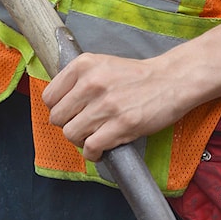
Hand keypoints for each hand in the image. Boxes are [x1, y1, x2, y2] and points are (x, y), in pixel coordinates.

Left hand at [42, 51, 188, 160]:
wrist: (172, 80)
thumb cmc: (138, 76)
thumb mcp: (103, 65)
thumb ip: (79, 79)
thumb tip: (58, 104)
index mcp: (84, 65)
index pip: (49, 97)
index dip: (58, 109)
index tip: (70, 113)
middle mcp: (91, 83)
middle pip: (57, 118)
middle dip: (69, 125)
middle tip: (84, 126)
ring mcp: (106, 105)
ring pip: (71, 134)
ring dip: (81, 141)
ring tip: (94, 136)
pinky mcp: (121, 125)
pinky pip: (91, 148)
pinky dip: (93, 154)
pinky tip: (102, 149)